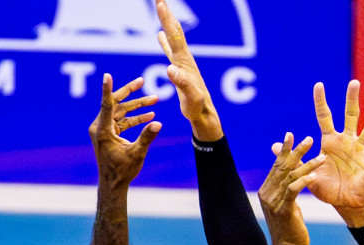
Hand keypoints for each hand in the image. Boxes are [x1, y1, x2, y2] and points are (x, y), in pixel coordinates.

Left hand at [90, 74, 161, 188]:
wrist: (113, 183)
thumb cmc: (122, 171)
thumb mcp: (137, 154)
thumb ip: (146, 137)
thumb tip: (158, 124)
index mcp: (103, 131)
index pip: (106, 105)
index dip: (108, 89)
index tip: (107, 75)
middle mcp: (101, 127)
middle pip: (115, 104)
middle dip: (130, 93)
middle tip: (142, 81)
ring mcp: (105, 130)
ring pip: (121, 112)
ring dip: (138, 107)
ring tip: (155, 100)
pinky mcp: (110, 133)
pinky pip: (123, 121)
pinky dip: (135, 118)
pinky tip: (150, 115)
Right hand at [155, 0, 220, 140]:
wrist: (204, 115)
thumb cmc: (197, 108)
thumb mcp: (190, 97)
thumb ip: (182, 83)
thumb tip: (169, 68)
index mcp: (184, 62)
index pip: (175, 36)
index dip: (167, 19)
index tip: (160, 3)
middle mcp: (184, 59)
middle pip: (175, 31)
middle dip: (167, 14)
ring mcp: (182, 63)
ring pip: (173, 38)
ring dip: (166, 23)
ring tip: (161, 8)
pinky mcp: (179, 70)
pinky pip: (170, 50)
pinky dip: (164, 41)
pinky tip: (159, 35)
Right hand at [259, 134, 323, 244]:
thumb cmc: (291, 229)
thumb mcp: (287, 205)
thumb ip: (286, 191)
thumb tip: (291, 178)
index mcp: (266, 190)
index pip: (276, 166)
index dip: (284, 150)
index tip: (291, 135)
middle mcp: (267, 194)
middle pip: (283, 167)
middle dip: (296, 151)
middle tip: (309, 139)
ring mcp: (273, 202)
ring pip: (291, 177)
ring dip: (307, 165)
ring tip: (322, 157)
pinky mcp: (283, 210)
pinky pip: (293, 191)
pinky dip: (303, 181)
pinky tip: (314, 174)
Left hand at [307, 80, 363, 226]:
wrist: (343, 204)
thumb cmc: (326, 187)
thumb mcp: (307, 172)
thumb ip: (295, 157)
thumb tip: (273, 145)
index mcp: (330, 141)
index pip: (325, 117)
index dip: (321, 101)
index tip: (318, 85)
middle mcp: (347, 141)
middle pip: (350, 116)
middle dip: (351, 99)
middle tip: (354, 82)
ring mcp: (360, 151)